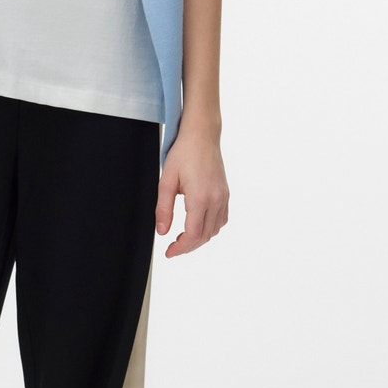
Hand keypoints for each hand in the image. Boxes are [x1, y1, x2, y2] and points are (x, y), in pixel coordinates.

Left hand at [155, 124, 228, 256]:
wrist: (202, 135)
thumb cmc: (184, 153)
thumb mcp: (166, 181)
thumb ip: (163, 208)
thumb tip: (161, 231)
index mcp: (200, 198)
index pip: (193, 235)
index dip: (181, 248)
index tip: (169, 252)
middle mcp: (216, 200)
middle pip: (205, 236)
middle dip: (188, 246)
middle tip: (173, 248)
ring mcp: (223, 197)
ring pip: (214, 230)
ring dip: (199, 239)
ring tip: (183, 238)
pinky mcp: (225, 194)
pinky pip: (221, 219)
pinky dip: (210, 229)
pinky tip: (198, 225)